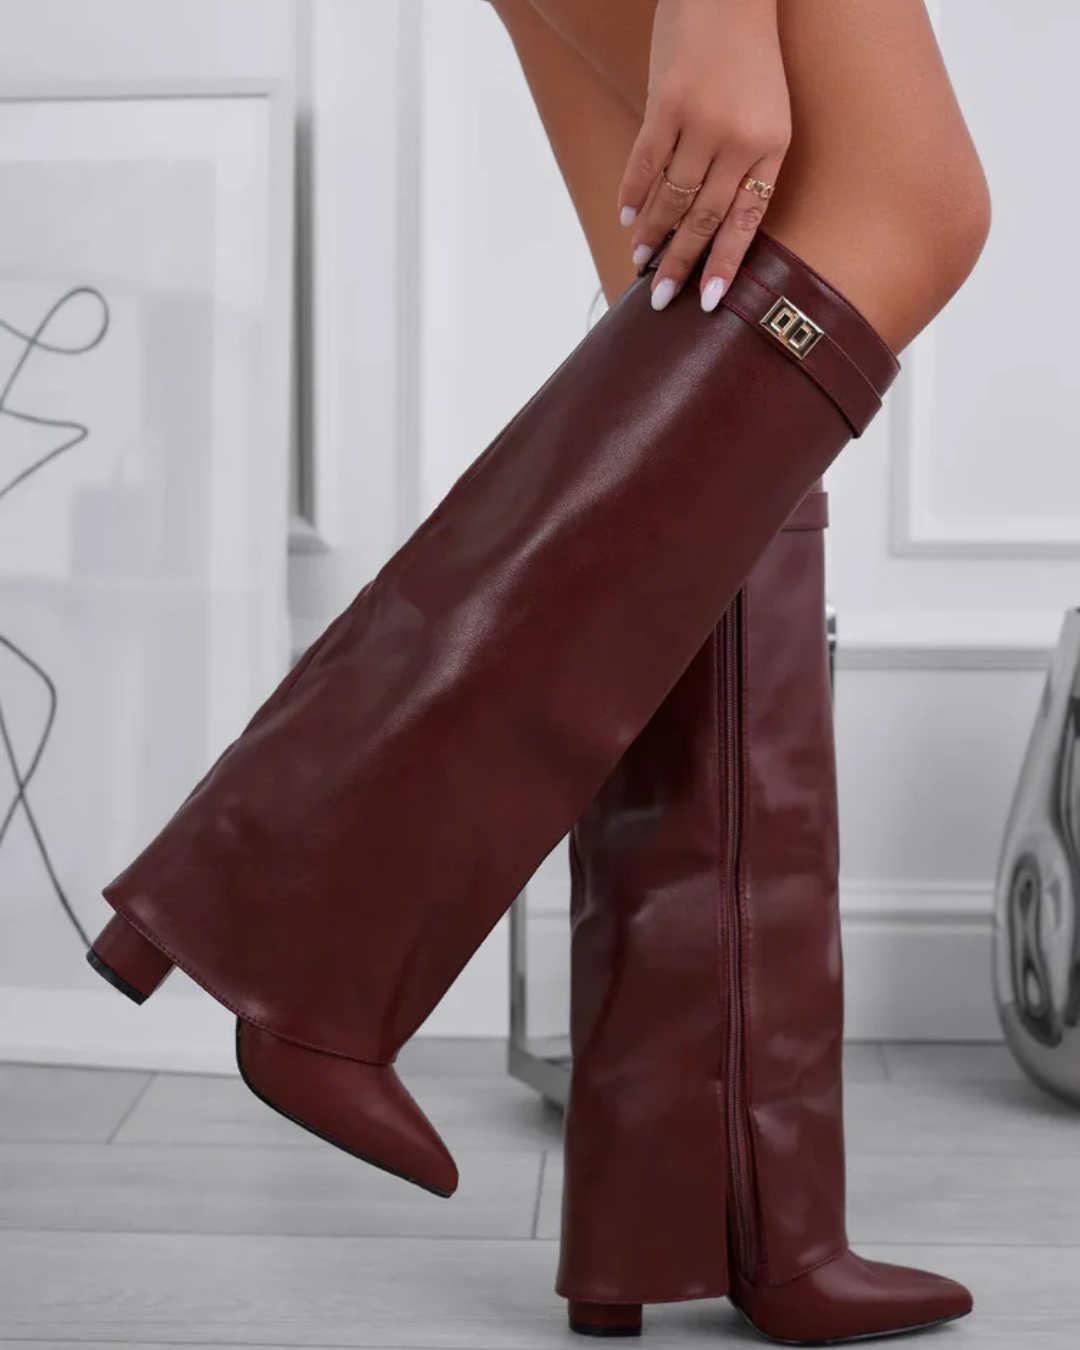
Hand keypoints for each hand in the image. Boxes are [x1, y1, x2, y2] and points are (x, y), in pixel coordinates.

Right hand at [619, 0, 790, 311]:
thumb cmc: (752, 54)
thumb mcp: (769, 110)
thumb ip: (748, 161)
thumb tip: (716, 218)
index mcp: (770, 147)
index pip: (744, 221)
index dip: (723, 265)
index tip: (705, 301)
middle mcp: (738, 140)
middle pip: (703, 218)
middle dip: (680, 262)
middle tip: (660, 297)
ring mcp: (700, 122)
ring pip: (671, 196)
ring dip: (653, 233)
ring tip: (641, 261)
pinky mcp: (667, 102)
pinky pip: (646, 162)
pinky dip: (634, 192)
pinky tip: (627, 217)